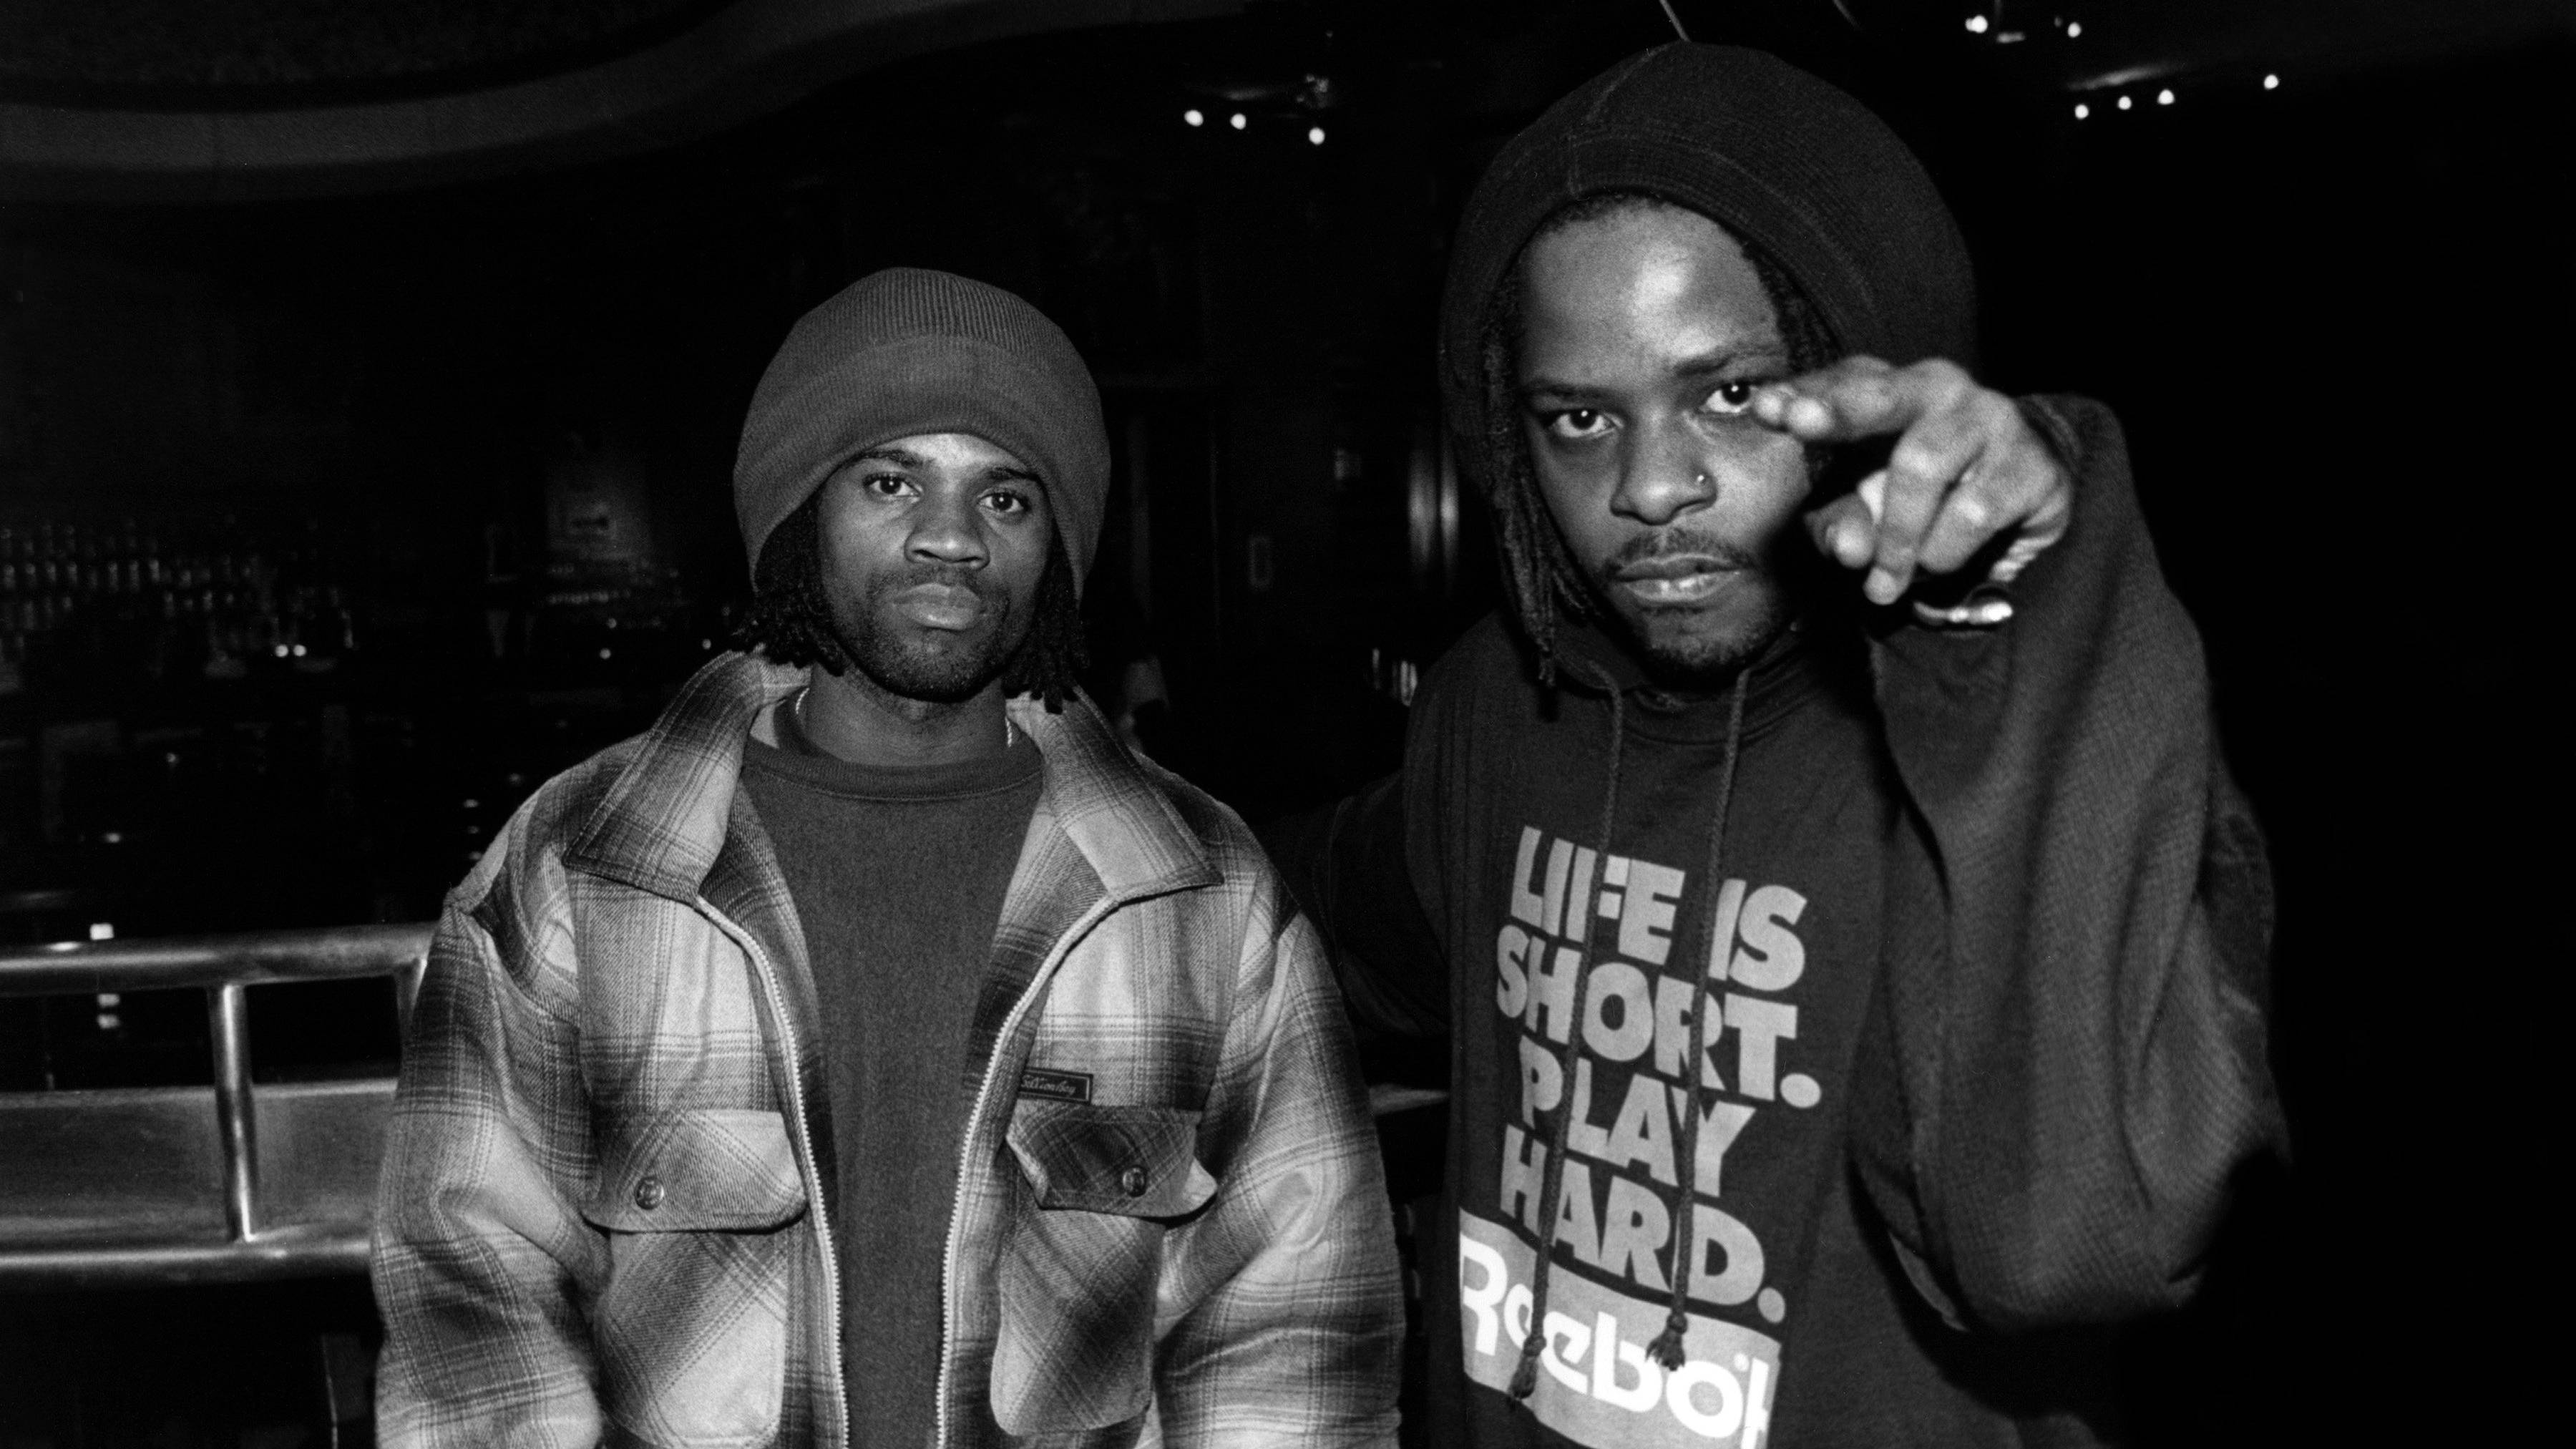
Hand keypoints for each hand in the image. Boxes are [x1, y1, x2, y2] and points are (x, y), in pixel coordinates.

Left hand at [1751, 357, 2070, 624]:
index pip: (1840, 385)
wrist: (2022, 506)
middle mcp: (1939, 389)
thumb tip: (1852, 551)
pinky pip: (1971, 512)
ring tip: (1889, 576)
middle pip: (1883, 392)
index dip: (1803, 395)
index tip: (1764, 408)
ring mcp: (1991, 418)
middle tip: (1799, 421)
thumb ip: (1842, 525)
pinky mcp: (2031, 462)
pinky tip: (1941, 561)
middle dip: (1838, 408)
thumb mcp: (1867, 513)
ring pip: (1921, 465)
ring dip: (1895, 534)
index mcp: (1888, 390)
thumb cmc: (1922, 502)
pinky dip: (1943, 551)